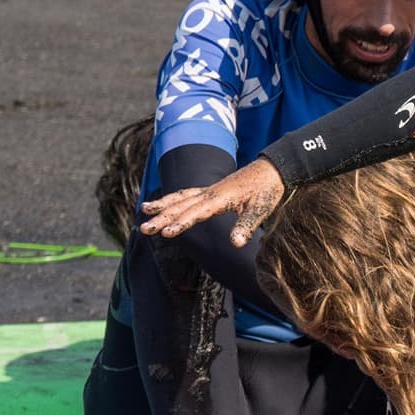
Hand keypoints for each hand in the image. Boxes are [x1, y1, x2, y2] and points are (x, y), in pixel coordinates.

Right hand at [140, 158, 284, 246]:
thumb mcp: (261, 210)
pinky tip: (165, 203)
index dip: (180, 224)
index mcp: (219, 199)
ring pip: (180, 198)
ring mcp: (209, 190)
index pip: (195, 213)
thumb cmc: (266, 191)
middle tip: (144, 229)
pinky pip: (187, 194)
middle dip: (161, 218)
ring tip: (143, 210)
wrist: (271, 170)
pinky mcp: (211, 190)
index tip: (165, 233)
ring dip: (162, 205)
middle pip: (181, 206)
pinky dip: (173, 198)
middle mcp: (209, 193)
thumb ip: (247, 226)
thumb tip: (237, 244)